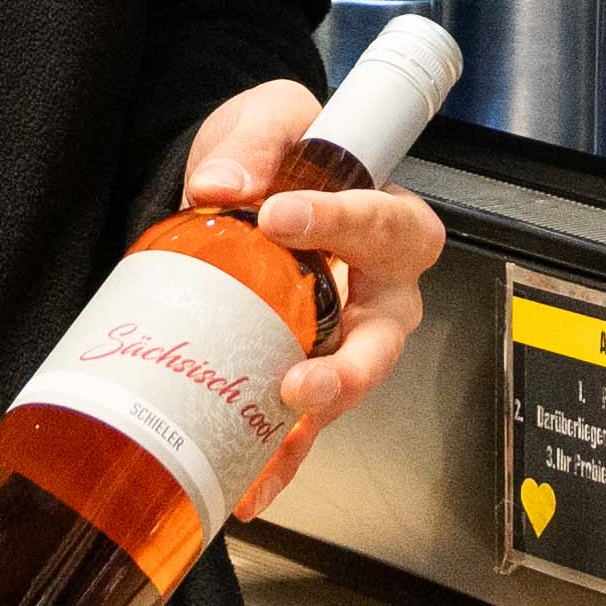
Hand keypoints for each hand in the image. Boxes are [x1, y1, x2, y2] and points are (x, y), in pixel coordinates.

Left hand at [181, 76, 446, 514]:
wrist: (238, 187)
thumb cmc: (280, 152)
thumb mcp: (270, 118)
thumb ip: (252, 142)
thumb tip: (219, 187)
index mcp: (385, 220)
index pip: (383, 223)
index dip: (340, 223)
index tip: (278, 216)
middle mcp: (376, 291)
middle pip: (386, 335)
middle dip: (352, 368)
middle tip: (302, 379)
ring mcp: (340, 339)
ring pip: (346, 388)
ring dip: (312, 421)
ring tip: (273, 448)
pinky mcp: (298, 373)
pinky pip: (298, 424)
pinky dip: (275, 458)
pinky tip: (246, 486)